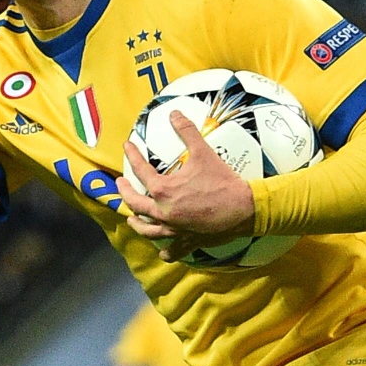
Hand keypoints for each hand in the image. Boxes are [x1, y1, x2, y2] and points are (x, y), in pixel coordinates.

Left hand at [119, 112, 255, 255]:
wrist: (244, 209)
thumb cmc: (222, 181)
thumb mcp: (204, 152)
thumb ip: (187, 132)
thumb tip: (174, 113)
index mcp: (164, 190)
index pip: (140, 171)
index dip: (132, 156)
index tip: (127, 147)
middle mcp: (164, 212)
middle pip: (136, 204)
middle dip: (125, 193)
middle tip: (121, 185)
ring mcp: (175, 230)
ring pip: (148, 230)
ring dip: (137, 223)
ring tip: (132, 219)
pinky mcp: (188, 241)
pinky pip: (172, 250)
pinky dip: (165, 251)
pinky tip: (162, 251)